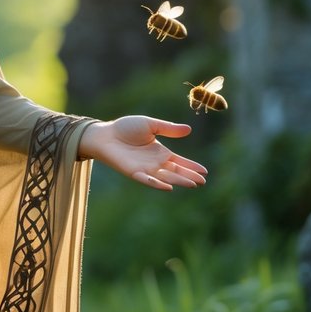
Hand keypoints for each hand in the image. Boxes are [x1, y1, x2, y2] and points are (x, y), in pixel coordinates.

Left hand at [78, 115, 205, 190]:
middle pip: (176, 172)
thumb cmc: (126, 128)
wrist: (105, 133)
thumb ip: (168, 129)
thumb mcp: (151, 125)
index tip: (205, 172)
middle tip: (202, 182)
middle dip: (189, 176)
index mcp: (160, 152)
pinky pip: (147, 180)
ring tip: (192, 184)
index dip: (192, 167)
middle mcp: (155, 163)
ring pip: (165, 177)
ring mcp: (145, 169)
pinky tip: (168, 187)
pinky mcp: (133, 172)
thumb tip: (188, 129)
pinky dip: (157, 184)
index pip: (180, 162)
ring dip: (178, 181)